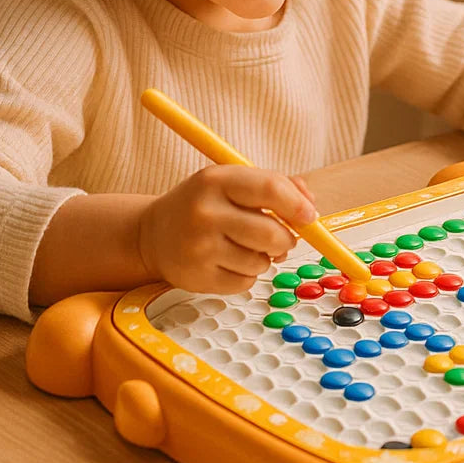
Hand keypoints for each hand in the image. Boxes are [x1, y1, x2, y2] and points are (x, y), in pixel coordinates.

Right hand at [135, 165, 316, 293]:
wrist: (153, 234)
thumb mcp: (233, 182)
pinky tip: (228, 262)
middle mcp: (205, 212)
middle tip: (282, 239)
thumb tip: (310, 206)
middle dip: (286, 240)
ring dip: (264, 258)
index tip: (309, 216)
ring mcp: (199, 247)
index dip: (298, 205)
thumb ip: (276, 186)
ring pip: (261, 262)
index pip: (270, 189)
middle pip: (271, 233)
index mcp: (217, 180)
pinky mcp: (197, 278)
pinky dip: (247, 275)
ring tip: (244, 247)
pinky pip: (245, 282)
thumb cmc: (205, 204)